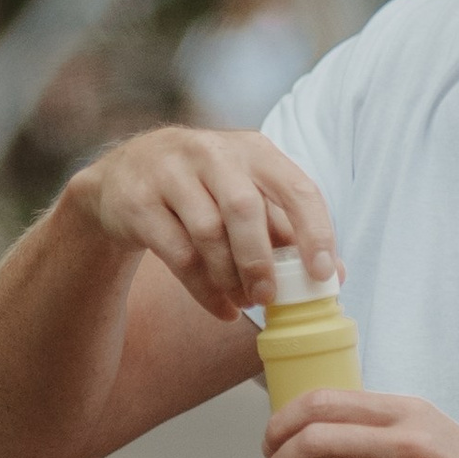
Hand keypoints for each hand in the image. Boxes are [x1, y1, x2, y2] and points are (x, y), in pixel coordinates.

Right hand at [63, 125, 338, 324]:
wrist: (124, 176)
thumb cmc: (202, 190)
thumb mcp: (246, 195)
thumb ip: (286, 230)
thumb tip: (334, 274)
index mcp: (253, 150)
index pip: (295, 186)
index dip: (314, 232)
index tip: (321, 274)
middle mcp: (212, 152)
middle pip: (245, 209)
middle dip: (261, 261)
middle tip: (269, 298)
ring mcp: (169, 172)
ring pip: (208, 233)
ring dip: (230, 277)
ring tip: (244, 301)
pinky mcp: (138, 200)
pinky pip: (177, 253)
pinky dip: (203, 289)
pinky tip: (220, 308)